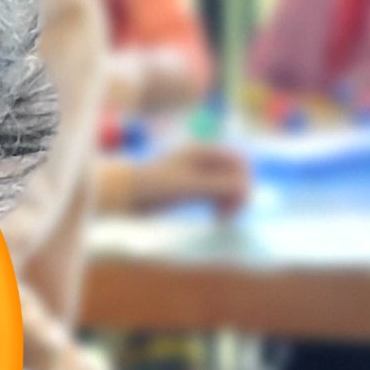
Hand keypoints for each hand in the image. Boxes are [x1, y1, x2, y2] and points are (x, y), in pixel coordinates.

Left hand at [118, 141, 250, 215]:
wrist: (123, 196)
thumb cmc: (154, 188)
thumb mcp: (189, 187)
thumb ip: (218, 185)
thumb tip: (246, 187)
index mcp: (203, 152)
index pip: (239, 162)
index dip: (244, 181)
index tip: (235, 203)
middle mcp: (202, 160)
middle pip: (236, 173)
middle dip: (238, 192)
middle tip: (228, 215)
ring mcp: (197, 174)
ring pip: (227, 185)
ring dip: (231, 200)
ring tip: (222, 218)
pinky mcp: (190, 189)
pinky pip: (216, 194)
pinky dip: (220, 205)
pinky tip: (215, 217)